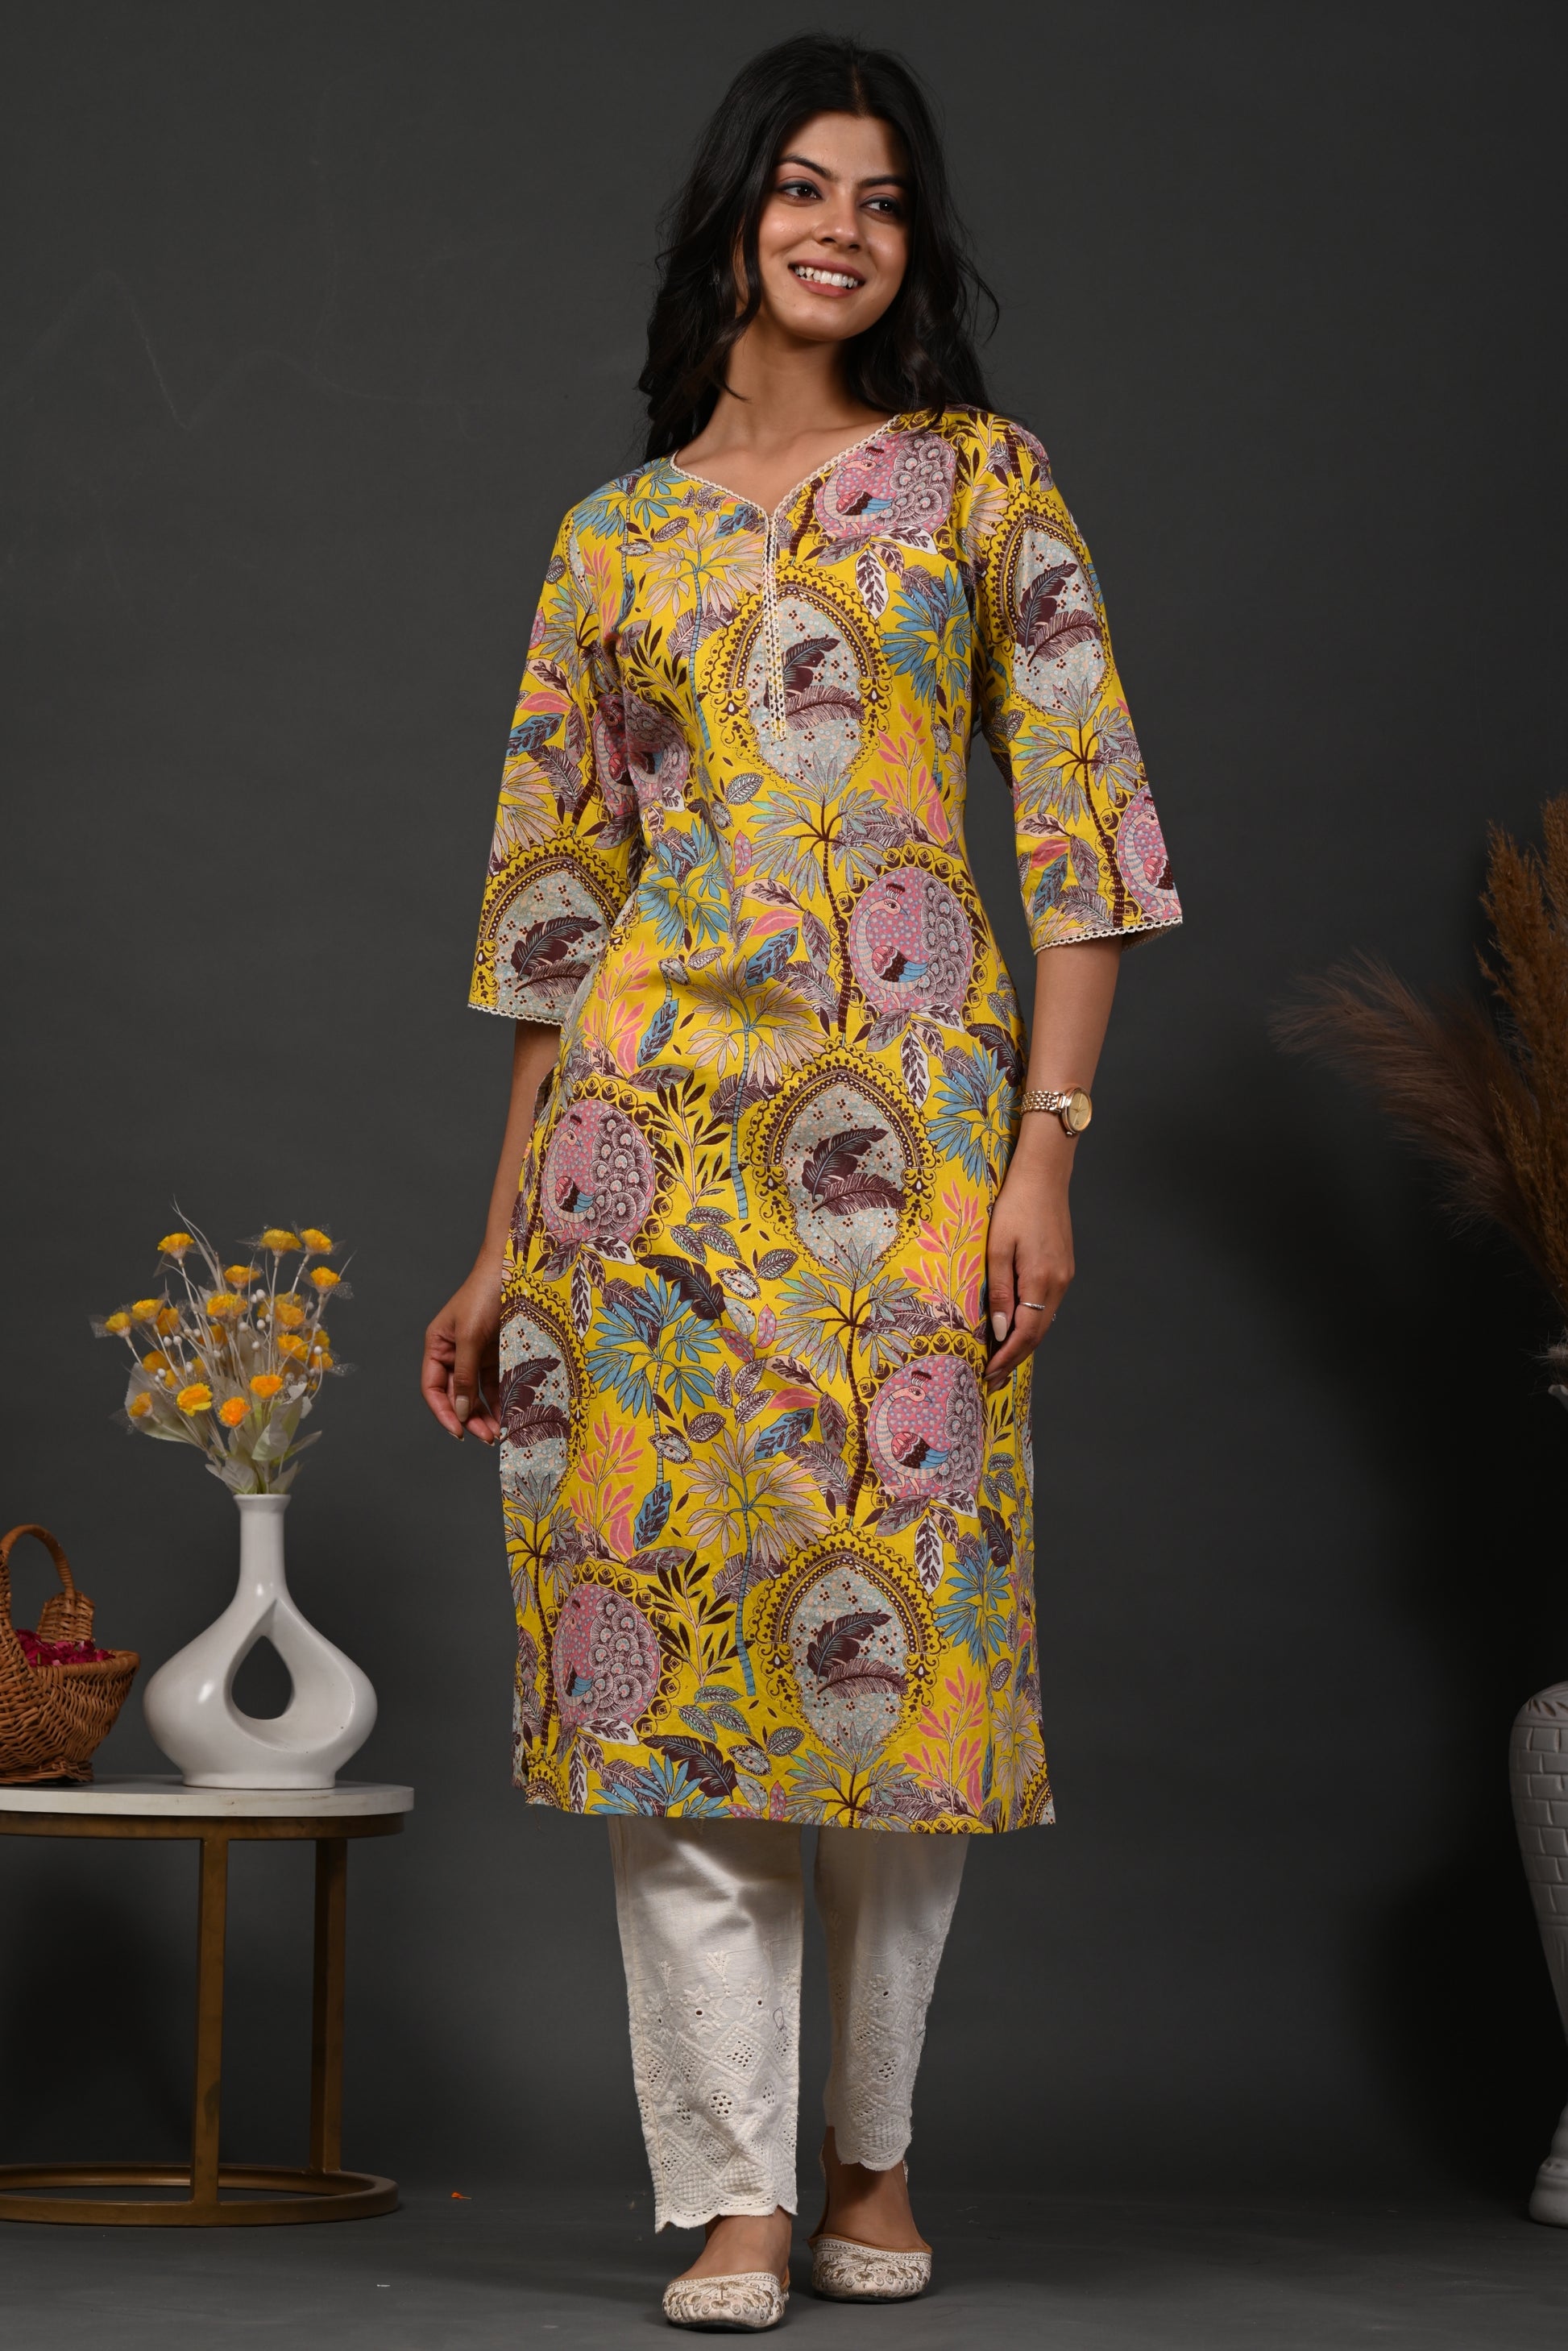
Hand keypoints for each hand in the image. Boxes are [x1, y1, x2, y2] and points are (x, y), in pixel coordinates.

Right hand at [421, 1256, 503, 1443]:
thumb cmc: (485, 1294)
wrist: (516, 1268)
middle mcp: (455, 1352)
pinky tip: (512, 1413)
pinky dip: (503, 1398)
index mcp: (438, 1346)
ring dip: (488, 1413)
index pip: (433, 1388)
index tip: (458, 1431)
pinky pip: (498, 1382)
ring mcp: (477, 1353)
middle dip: (471, 1417)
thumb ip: (464, 1375)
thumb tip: (460, 1411)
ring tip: (502, 1431)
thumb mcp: (470, 1337)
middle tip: (488, 1437)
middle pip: (458, 1394)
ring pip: (479, 1392)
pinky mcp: (498, 1352)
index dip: (443, 1411)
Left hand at [984, 1127, 1074, 1390]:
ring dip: (1023, 1342)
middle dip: (1014, 1358)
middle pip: (1037, 1333)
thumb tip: (998, 1330)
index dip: (1007, 1357)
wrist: (1045, 1176)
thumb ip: (999, 1291)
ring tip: (1001, 1360)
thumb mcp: (998, 1248)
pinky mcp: (1064, 1268)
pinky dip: (1031, 1323)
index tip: (989, 1375)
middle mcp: (1059, 1283)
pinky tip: (1016, 1327)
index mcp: (1041, 1280)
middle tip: (993, 1380)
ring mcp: (1064, 1276)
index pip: (1025, 1333)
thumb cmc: (1015, 1206)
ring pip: (1044, 1321)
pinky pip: (1047, 1305)